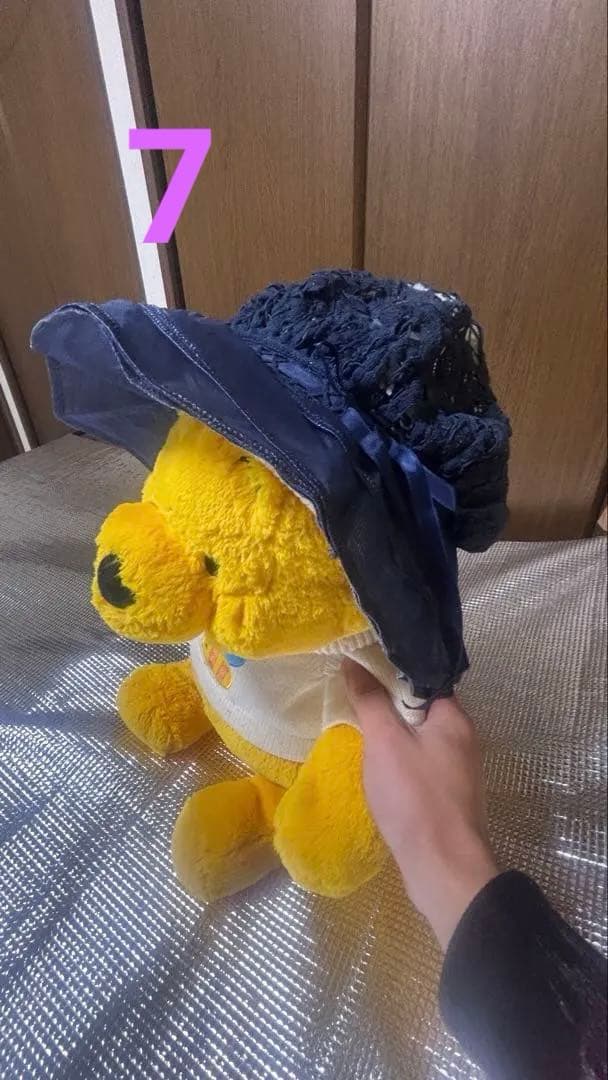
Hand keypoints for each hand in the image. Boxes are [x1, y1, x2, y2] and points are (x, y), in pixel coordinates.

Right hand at [344, 660, 497, 948]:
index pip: (422, 678)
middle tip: (352, 701)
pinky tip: (377, 768)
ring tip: (359, 732)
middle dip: (386, 705)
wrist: (444, 868)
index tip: (357, 670)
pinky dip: (399, 761)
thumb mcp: (385, 742)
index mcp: (454, 717)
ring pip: (418, 738)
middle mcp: (462, 738)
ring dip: (391, 736)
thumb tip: (353, 662)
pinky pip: (419, 764)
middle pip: (419, 708)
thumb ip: (370, 700)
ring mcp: (457, 769)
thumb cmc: (415, 798)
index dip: (389, 671)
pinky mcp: (448, 795)